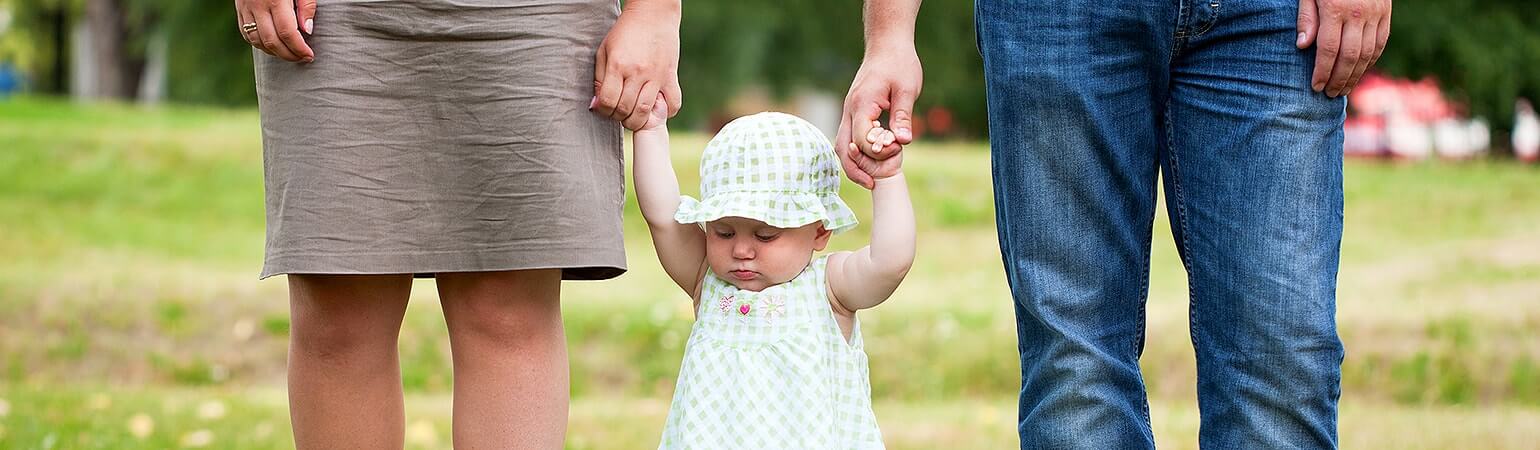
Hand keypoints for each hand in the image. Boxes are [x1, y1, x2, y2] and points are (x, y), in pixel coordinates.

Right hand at [235, 0, 314, 62]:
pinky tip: (273, 47)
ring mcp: (245, 8)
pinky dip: (260, 44)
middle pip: (271, 41)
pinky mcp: (239, 9)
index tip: (310, 55)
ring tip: (290, 54)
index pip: (287, 32)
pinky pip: (246, 33)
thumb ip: (306, 6)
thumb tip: (307, 31)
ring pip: (256, 40)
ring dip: (274, 52)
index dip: (299, 48)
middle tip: (302, 58)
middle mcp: (257, 5)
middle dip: (289, 55)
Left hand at [592, 0, 681, 130]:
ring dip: (636, 120)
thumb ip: (599, 79)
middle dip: (618, 117)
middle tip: (618, 112)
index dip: (603, 111)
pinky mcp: (671, 76)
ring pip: (645, 112)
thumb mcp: (605, 50)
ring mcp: (656, 76)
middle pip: (625, 110)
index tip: (604, 108)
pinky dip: (665, 113)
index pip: (608, 102)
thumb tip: (597, 105)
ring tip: (632, 114)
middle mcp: (637, 73)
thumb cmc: (625, 32)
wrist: (653, 14)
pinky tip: (655, 108)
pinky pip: (673, 104)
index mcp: (618, 65)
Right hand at [836, 46, 921, 188]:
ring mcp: (849, 111)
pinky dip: (856, 152)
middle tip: (872, 184)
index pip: (863, 139)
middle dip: (855, 169)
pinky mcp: (854, 113)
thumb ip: (903, 116)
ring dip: (853, 163)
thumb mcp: (907, 90)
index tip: (898, 149)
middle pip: (843, 148)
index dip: (879, 152)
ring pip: (842, 145)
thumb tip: (903, 142)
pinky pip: (848, 138)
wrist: (887, 45)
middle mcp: (850, 110)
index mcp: (862, 104)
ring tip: (870, 179)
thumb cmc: (899, 64)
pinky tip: (871, 161)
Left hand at [1297, 0, 1390, 96]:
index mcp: (1336, 8)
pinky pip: (1380, 43)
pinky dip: (1371, 61)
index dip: (1322, 71)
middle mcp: (1359, 13)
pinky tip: (1359, 72)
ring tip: (1343, 89)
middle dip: (1338, 79)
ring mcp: (1377, 13)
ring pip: (1368, 53)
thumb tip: (1303, 46)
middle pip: (1350, 56)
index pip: (1328, 49)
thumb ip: (1306, 17)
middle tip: (1329, 94)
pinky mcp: (1386, 13)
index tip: (1315, 87)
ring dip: (1356, 75)